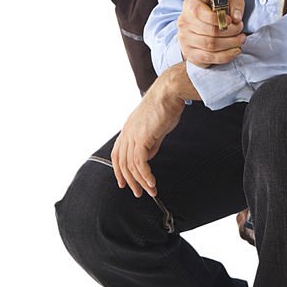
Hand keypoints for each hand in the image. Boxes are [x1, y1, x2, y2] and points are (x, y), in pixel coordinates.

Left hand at [111, 80, 184, 197]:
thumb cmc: (165, 106)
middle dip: (130, 181)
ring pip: (131, 166)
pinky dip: (145, 175)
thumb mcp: (155, 128)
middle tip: (138, 193)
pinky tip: (152, 183)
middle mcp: (127, 133)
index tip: (124, 184)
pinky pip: (140, 163)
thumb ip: (150, 143)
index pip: (117, 154)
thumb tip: (148, 157)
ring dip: (141, 181)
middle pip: (122, 163)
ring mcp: (133, 135)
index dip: (119, 171)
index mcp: (128, 130)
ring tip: (150, 191)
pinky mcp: (142, 138)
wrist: (169, 93)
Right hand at [177, 0, 247, 67]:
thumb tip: (236, 18)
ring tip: (241, 39)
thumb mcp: (227, 0)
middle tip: (240, 29)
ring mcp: (185, 40)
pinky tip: (235, 50)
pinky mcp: (191, 54)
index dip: (219, 19)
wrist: (204, 23)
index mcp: (190, 6)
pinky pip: (209, 58)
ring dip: (231, 44)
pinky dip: (226, 56)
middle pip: (210, 31)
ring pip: (211, 46)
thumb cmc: (215, 10)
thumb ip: (234, 4)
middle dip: (231, 32)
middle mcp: (184, 23)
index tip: (231, 20)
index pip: (201, 13)